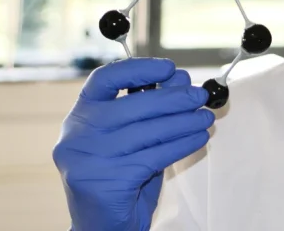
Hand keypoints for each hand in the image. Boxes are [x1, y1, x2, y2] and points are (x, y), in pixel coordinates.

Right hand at [53, 58, 214, 230]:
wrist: (104, 224)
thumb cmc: (120, 174)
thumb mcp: (131, 134)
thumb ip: (148, 107)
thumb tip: (179, 78)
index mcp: (80, 115)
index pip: (104, 79)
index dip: (138, 68)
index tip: (168, 68)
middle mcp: (77, 134)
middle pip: (133, 105)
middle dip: (173, 98)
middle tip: (200, 95)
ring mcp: (88, 159)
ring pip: (148, 131)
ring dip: (184, 122)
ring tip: (206, 117)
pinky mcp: (106, 181)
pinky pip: (155, 156)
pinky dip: (182, 145)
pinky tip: (198, 138)